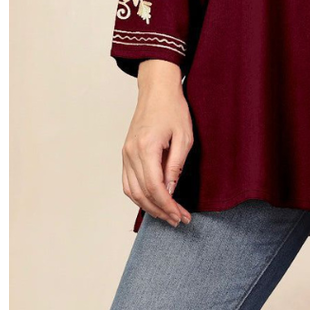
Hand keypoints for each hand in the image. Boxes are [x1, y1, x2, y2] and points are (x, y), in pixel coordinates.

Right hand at [121, 59, 193, 226]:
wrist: (157, 89)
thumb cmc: (173, 109)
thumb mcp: (183, 137)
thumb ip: (175, 166)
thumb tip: (171, 191)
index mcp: (146, 148)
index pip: (154, 187)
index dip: (168, 205)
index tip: (181, 215)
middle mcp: (131, 153)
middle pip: (142, 193)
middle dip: (160, 210)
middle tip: (178, 219)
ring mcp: (125, 154)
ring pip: (132, 191)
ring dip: (149, 206)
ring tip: (167, 215)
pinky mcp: (125, 153)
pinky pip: (128, 182)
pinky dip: (139, 196)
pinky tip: (152, 202)